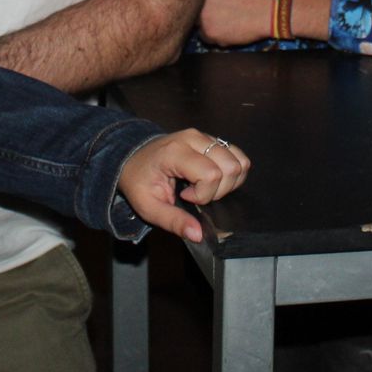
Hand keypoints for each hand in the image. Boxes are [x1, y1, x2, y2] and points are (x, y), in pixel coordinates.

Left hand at [117, 128, 250, 241]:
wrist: (132, 159)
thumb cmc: (139, 182)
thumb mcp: (149, 207)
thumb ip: (173, 221)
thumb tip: (198, 235)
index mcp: (175, 152)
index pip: (210, 174)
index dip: (203, 194)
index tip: (184, 196)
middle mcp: (193, 138)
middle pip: (230, 167)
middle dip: (219, 190)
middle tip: (197, 194)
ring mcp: (205, 136)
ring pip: (239, 161)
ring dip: (228, 182)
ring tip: (205, 186)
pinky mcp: (212, 139)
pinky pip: (238, 156)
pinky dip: (233, 172)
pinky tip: (213, 179)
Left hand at [196, 0, 277, 46]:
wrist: (271, 7)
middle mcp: (198, 0)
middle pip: (192, 4)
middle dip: (202, 4)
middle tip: (218, 3)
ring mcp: (203, 19)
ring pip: (198, 21)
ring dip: (207, 18)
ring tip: (225, 13)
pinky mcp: (211, 34)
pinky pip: (206, 35)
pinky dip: (215, 31)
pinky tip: (227, 24)